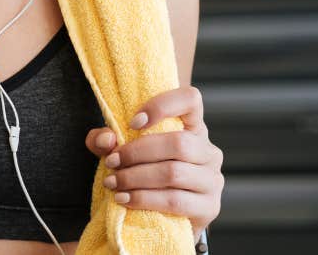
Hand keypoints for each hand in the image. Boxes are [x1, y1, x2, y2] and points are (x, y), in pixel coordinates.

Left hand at [84, 85, 222, 236]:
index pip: (191, 99)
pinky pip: (175, 201)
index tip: (132, 122)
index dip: (162, 106)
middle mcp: (208, 150)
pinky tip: (124, 199)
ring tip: (113, 182)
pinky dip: (144, 199)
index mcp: (192, 127)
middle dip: (137, 153)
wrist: (163, 216)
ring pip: (174, 173)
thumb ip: (105, 140)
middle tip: (112, 162)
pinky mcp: (209, 207)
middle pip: (179, 143)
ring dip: (136, 178)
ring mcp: (212, 179)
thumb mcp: (120, 151)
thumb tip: (107, 139)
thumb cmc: (143, 172)